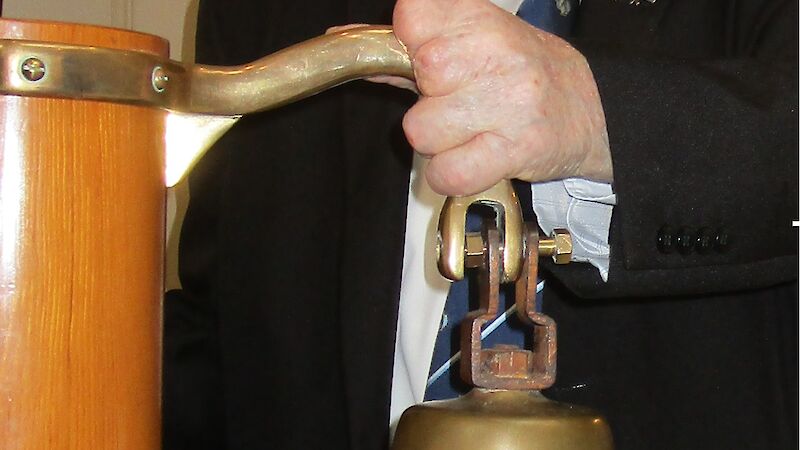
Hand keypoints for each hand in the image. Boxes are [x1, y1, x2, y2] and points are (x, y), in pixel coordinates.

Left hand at [391, 0, 612, 195]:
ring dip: (438, 142)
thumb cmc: (529, 75)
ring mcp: (506, 102)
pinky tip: (474, 160)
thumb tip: (354, 46)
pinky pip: (445, 173)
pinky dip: (451, 176)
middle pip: (417, 75)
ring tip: (471, 131)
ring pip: (421, 130)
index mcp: (484, 20)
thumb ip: (420, 44)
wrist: (595, 113)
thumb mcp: (481, 41)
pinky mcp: (512, 150)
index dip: (410, 45)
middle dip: (427, 97)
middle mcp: (496, 55)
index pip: (410, 17)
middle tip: (460, 100)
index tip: (430, 59)